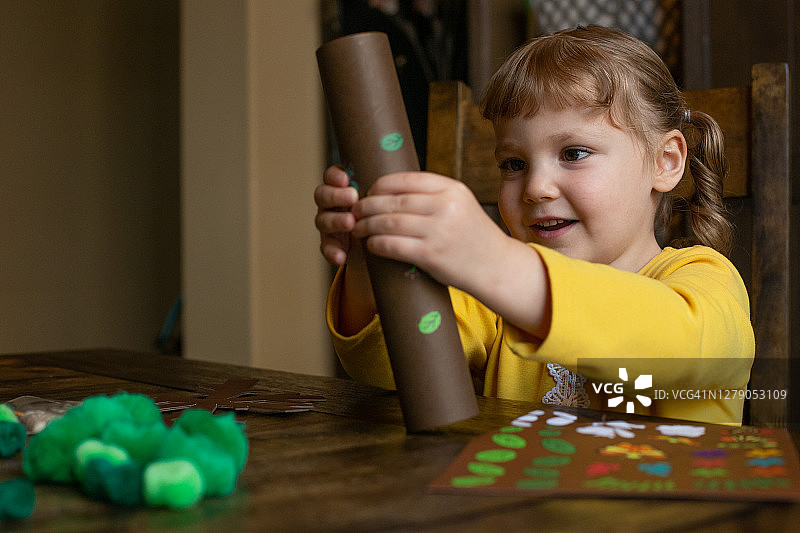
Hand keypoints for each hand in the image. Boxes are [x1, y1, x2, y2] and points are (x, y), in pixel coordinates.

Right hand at [314, 165, 375, 334]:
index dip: (335, 176)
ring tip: (350, 224)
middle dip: (335, 196)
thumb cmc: (391, 214)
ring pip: (321, 219)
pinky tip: (341, 256)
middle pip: (322, 195)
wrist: (389, 243)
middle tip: (352, 198)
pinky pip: (326, 247)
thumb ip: (391, 189)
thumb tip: (411, 180)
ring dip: (334, 221)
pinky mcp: (332, 243)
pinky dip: (332, 251)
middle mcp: (334, 203)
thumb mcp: (390, 200)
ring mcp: (331, 223)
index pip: (333, 176)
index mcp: (345, 187)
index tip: (346, 179)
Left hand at [352, 172, 509, 291]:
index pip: (405, 180)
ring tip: (358, 228)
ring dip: (366, 225)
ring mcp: (438, 231)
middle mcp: (445, 206)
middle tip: (355, 211)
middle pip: (392, 200)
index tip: (368, 193)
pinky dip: (376, 244)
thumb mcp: (460, 204)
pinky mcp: (431, 255)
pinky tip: (370, 245)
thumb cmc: (472, 236)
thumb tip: (391, 189)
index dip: (380, 186)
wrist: (496, 266)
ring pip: (388, 222)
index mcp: (451, 189)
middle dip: (367, 205)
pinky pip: (392, 245)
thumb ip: (432, 195)